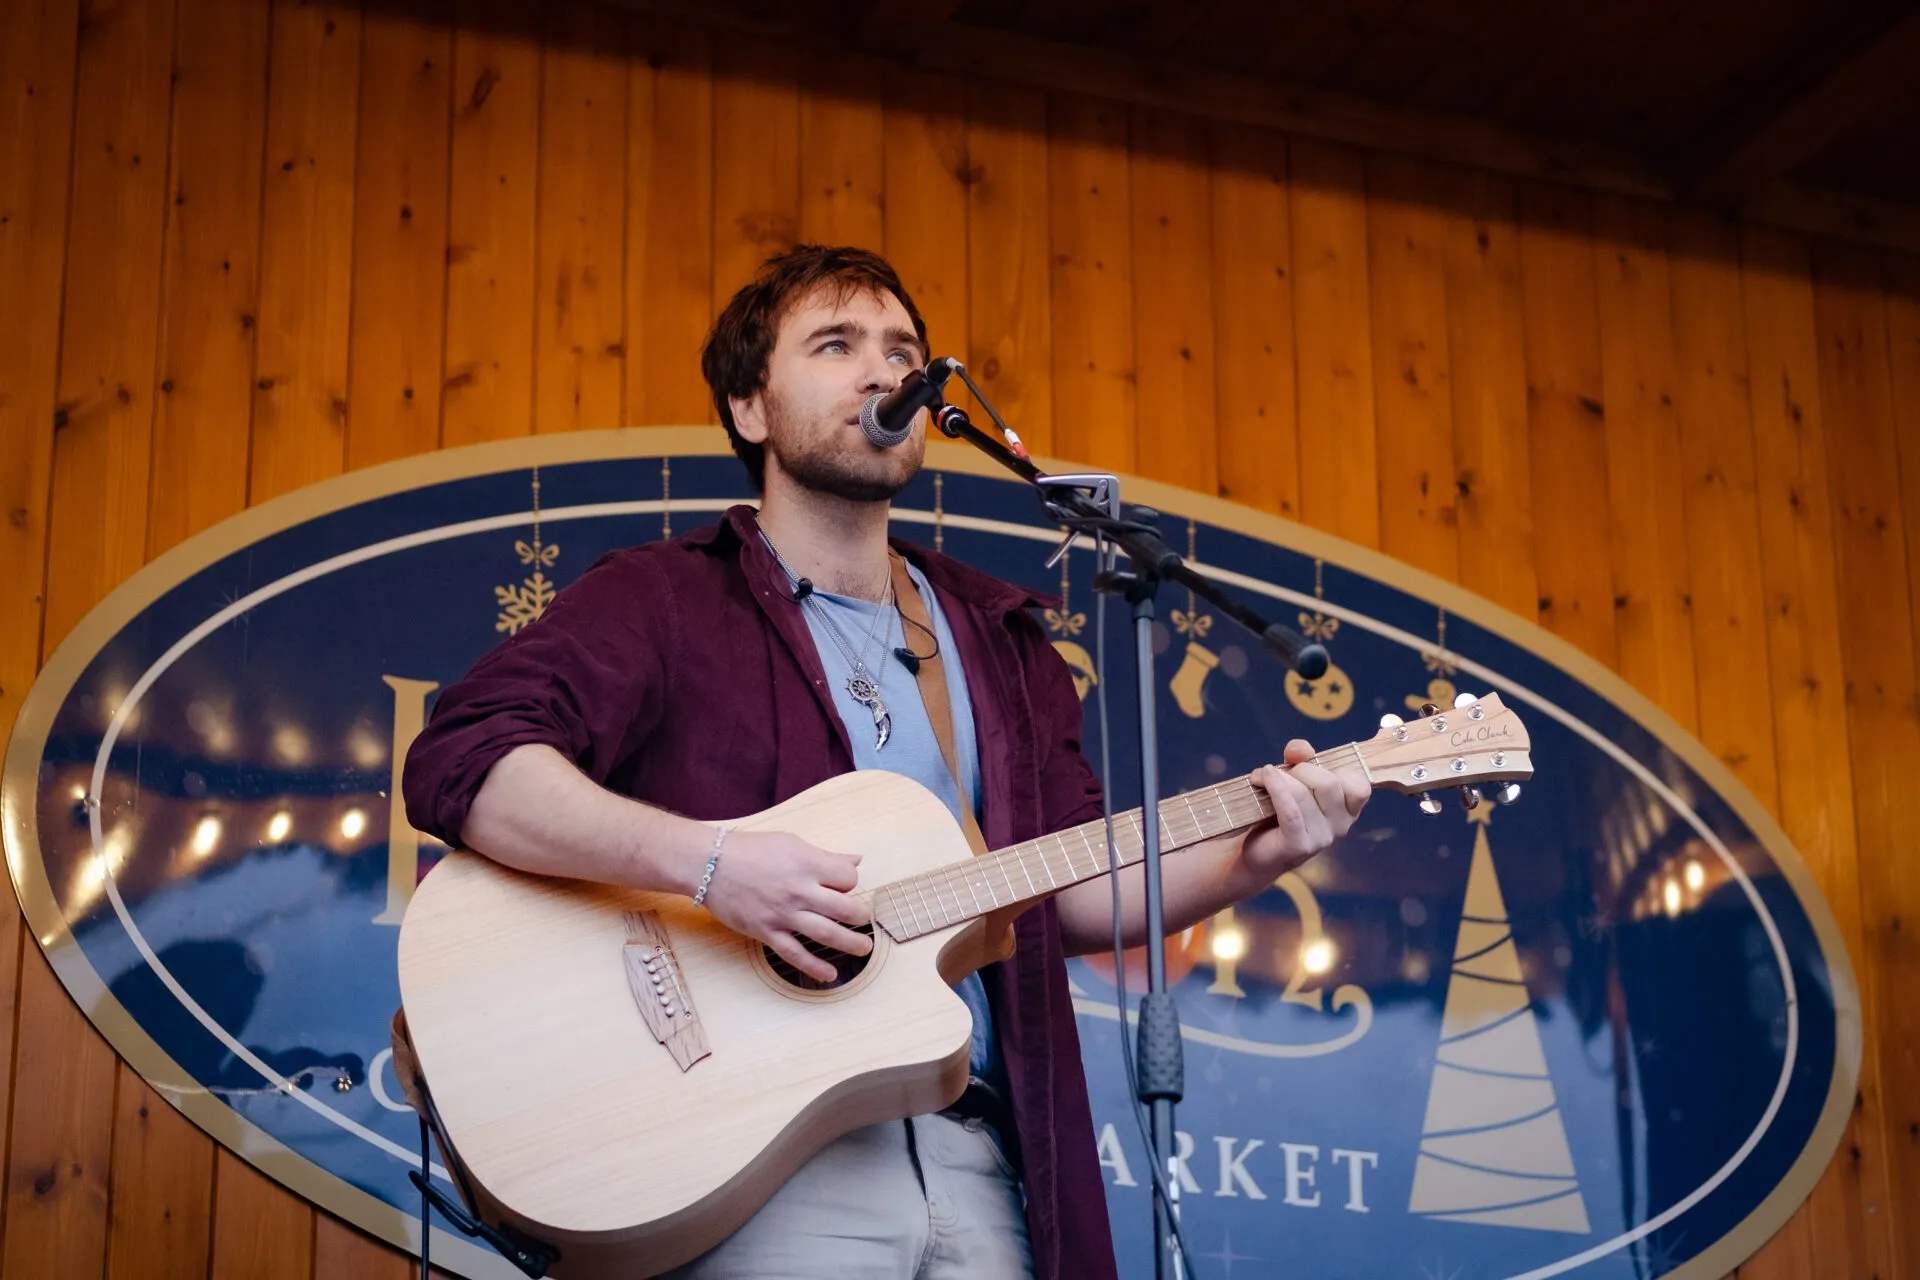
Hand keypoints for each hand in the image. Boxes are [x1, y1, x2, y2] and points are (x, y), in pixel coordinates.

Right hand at [696, 829, 871, 982]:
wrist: (711, 864)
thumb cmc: (751, 849)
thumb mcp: (792, 843)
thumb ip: (826, 856)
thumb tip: (855, 860)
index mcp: (808, 864)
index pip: (848, 879)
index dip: (850, 882)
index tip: (843, 886)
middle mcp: (799, 891)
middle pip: (844, 909)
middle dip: (860, 917)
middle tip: (863, 921)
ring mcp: (784, 914)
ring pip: (826, 934)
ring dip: (850, 944)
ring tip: (863, 948)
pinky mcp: (767, 932)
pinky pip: (795, 954)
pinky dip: (814, 967)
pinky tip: (830, 974)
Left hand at [1238, 739, 1370, 886]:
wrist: (1256, 850)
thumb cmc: (1279, 810)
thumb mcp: (1294, 777)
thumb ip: (1301, 757)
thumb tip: (1300, 749)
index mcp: (1347, 809)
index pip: (1360, 785)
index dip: (1337, 767)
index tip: (1312, 765)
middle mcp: (1340, 825)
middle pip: (1330, 783)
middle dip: (1302, 770)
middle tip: (1281, 773)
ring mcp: (1321, 838)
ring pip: (1305, 794)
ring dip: (1280, 778)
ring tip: (1262, 777)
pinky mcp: (1299, 846)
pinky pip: (1291, 811)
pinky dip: (1276, 789)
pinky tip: (1262, 778)